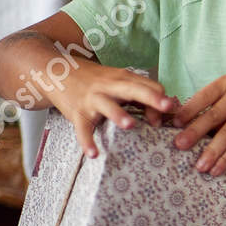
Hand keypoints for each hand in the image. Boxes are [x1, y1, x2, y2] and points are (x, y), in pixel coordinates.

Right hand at [49, 60, 175, 157]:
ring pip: (107, 105)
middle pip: (133, 89)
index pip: (149, 86)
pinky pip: (83, 129)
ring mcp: (92, 99)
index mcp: (123, 79)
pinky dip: (87, 142)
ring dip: (119, 114)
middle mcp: (109, 87)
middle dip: (151, 98)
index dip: (161, 100)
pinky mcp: (77, 113)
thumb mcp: (118, 81)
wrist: (55, 71)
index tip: (169, 113)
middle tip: (167, 106)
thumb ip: (141, 92)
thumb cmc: (95, 81)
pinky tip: (94, 154)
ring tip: (130, 125)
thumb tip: (171, 107)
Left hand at [172, 73, 225, 174]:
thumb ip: (215, 108)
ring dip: (211, 152)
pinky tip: (216, 169)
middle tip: (179, 145)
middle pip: (214, 116)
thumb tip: (184, 127)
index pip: (204, 96)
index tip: (175, 124)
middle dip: (195, 132)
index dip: (188, 111)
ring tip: (199, 166)